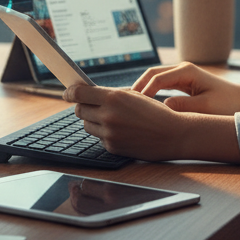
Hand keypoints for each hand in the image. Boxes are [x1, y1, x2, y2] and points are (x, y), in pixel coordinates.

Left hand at [63, 84, 239, 162]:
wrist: (173, 134)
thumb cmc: (154, 111)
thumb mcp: (132, 95)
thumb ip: (109, 94)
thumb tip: (86, 93)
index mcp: (113, 97)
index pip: (79, 93)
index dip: (70, 92)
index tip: (66, 92)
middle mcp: (108, 115)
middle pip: (79, 110)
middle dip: (83, 106)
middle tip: (91, 105)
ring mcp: (109, 133)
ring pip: (87, 124)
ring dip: (93, 120)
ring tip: (110, 118)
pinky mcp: (112, 147)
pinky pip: (99, 138)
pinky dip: (105, 134)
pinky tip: (120, 131)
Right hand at [132, 63, 239, 114]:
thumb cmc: (228, 105)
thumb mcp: (205, 108)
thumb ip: (183, 107)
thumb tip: (161, 109)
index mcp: (187, 71)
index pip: (157, 78)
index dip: (143, 91)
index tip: (132, 106)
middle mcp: (182, 69)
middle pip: (151, 73)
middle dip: (137, 87)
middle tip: (123, 103)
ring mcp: (182, 75)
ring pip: (154, 78)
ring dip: (142, 89)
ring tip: (129, 104)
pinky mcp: (182, 82)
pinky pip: (161, 85)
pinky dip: (150, 92)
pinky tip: (143, 105)